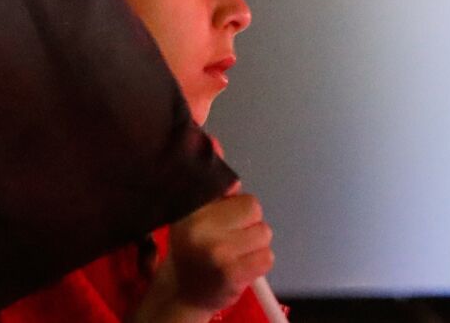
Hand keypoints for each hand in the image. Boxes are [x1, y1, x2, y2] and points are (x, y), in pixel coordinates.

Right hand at [136, 185, 272, 322]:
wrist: (182, 294)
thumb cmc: (193, 250)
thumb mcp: (194, 215)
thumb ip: (213, 189)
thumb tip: (220, 154)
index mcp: (191, 210)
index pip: (231, 186)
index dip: (234, 202)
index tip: (225, 217)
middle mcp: (201, 228)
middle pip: (253, 207)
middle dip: (249, 221)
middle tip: (232, 238)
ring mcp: (218, 251)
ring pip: (264, 232)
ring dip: (256, 244)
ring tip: (236, 254)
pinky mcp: (233, 273)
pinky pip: (267, 257)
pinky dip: (260, 262)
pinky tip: (241, 267)